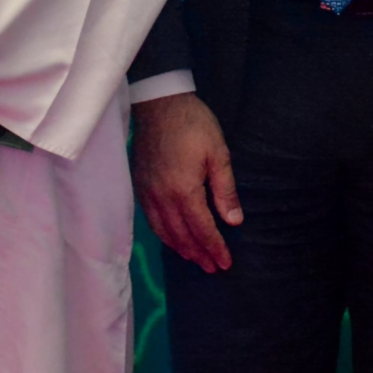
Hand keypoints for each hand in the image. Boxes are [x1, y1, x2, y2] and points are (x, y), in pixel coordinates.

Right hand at [131, 91, 240, 274]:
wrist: (159, 103)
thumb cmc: (194, 125)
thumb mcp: (219, 154)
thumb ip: (225, 190)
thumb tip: (233, 221)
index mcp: (183, 191)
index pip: (202, 229)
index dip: (215, 248)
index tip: (226, 263)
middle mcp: (161, 197)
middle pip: (180, 235)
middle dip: (198, 254)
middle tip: (213, 269)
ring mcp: (146, 192)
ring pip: (162, 231)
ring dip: (180, 248)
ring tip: (194, 259)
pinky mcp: (139, 185)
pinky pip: (150, 219)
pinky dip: (163, 234)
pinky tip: (171, 237)